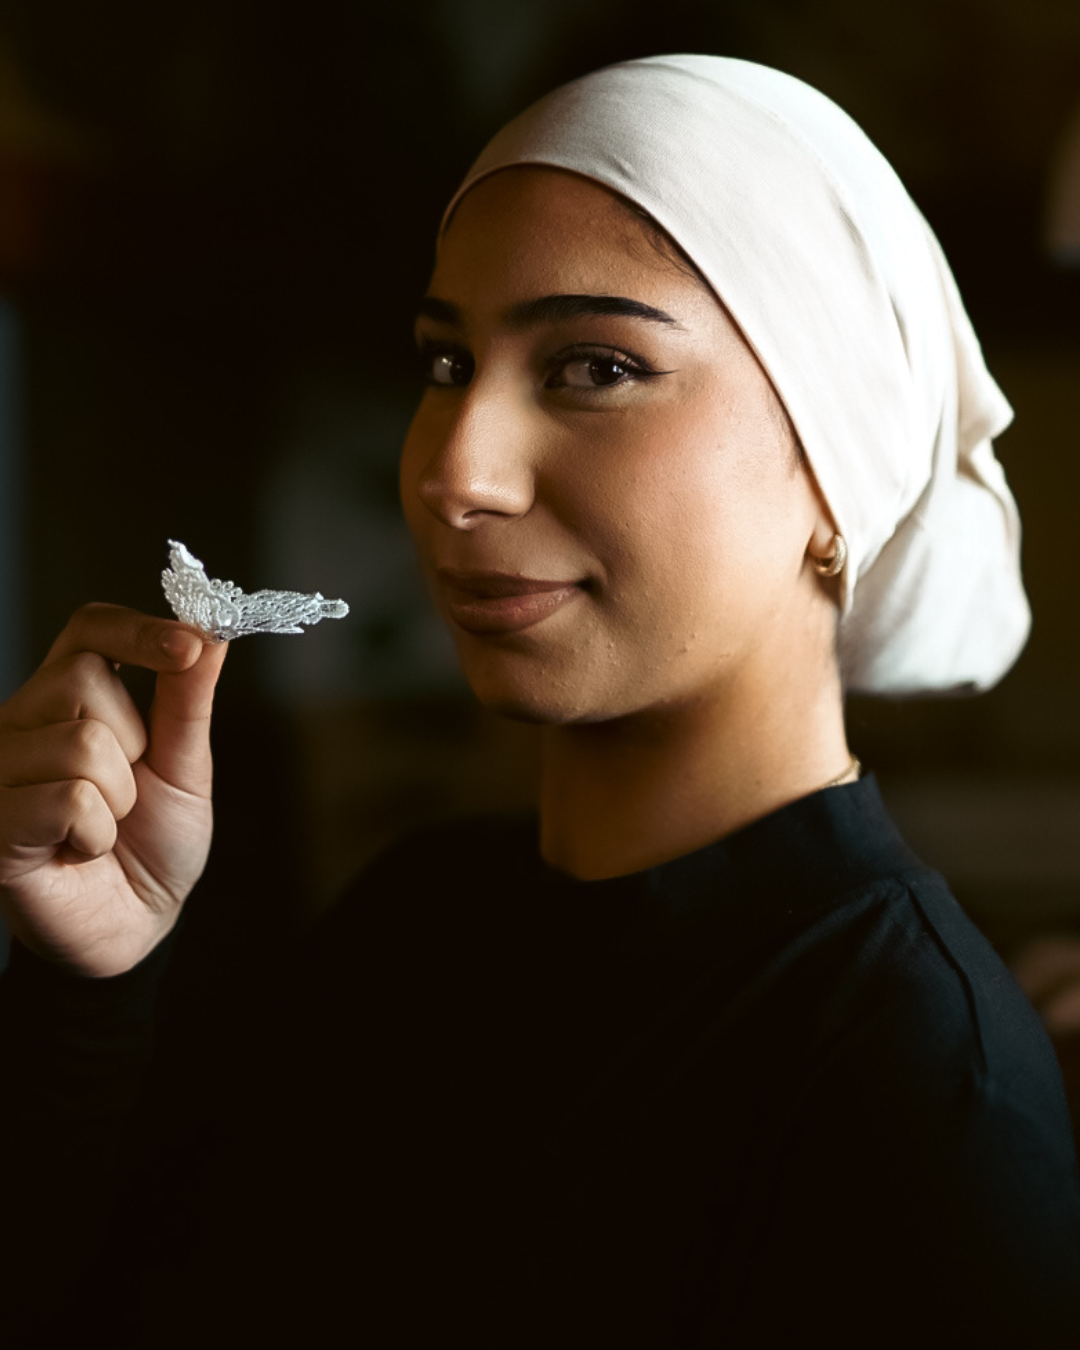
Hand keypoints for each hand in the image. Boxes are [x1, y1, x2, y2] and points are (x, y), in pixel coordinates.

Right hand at [0, 605, 227, 976]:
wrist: (136, 924)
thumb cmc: (154, 842)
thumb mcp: (183, 765)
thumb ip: (188, 700)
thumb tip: (212, 633)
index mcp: (70, 697)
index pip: (89, 629)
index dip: (136, 629)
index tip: (189, 647)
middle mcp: (24, 721)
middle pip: (85, 679)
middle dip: (133, 741)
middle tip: (125, 789)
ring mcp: (0, 769)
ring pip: (82, 743)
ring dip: (118, 799)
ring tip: (102, 826)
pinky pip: (68, 799)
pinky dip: (96, 833)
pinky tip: (77, 851)